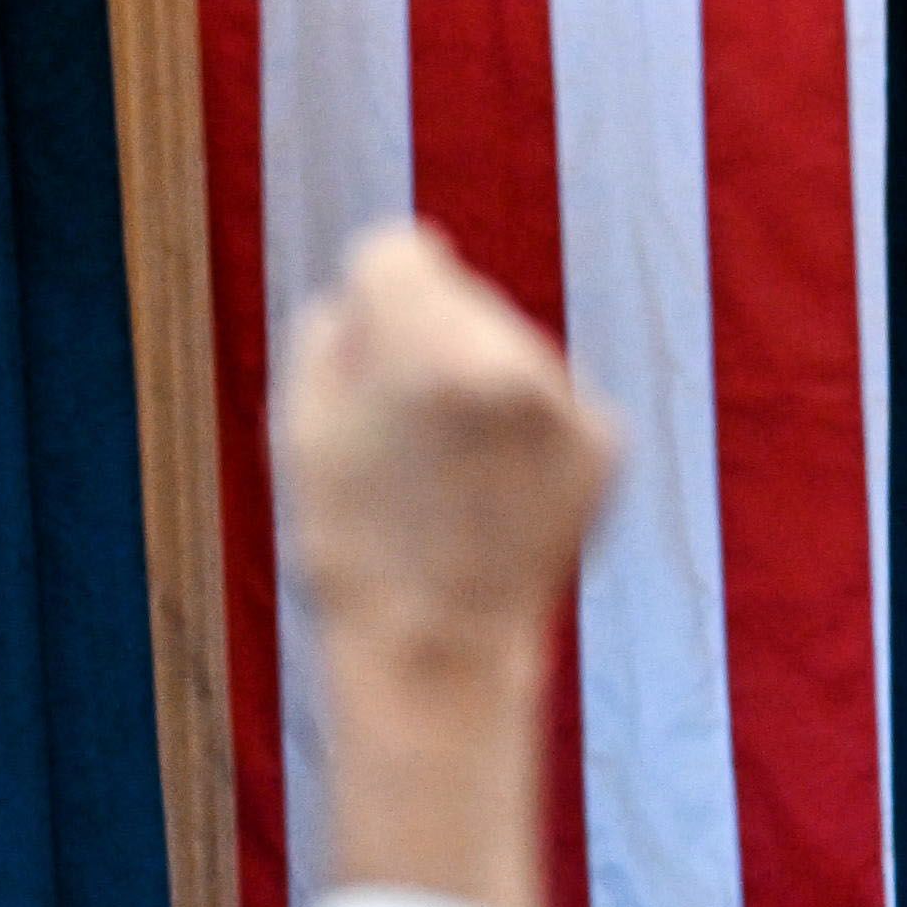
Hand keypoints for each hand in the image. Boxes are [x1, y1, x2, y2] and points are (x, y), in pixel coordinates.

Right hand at [273, 223, 615, 906]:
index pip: (395, 251)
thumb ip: (330, 328)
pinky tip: (496, 501)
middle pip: (458, 297)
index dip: (368, 303)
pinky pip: (553, 403)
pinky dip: (526, 439)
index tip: (366, 356)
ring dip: (480, 390)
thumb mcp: (300, 427)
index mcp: (424, 344)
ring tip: (449, 482)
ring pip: (509, 348)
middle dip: (428, 345)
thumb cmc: (352, 544)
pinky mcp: (605, 442)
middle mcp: (509, 356)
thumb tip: (370, 286)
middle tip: (403, 443)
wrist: (437, 655)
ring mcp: (566, 399)